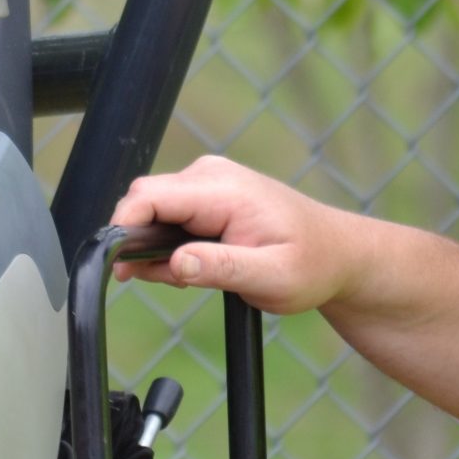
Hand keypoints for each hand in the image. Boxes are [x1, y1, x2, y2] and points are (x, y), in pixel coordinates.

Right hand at [109, 156, 357, 315]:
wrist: (338, 253)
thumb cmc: (313, 265)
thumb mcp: (272, 277)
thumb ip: (222, 268)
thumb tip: (175, 263)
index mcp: (224, 191)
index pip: (149, 196)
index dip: (123, 228)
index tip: (119, 267)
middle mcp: (210, 176)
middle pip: (145, 200)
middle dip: (139, 243)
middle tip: (164, 282)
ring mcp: (208, 181)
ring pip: (154, 208)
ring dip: (156, 246)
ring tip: (190, 280)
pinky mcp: (206, 194)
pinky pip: (169, 212)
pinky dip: (169, 242)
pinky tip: (194, 267)